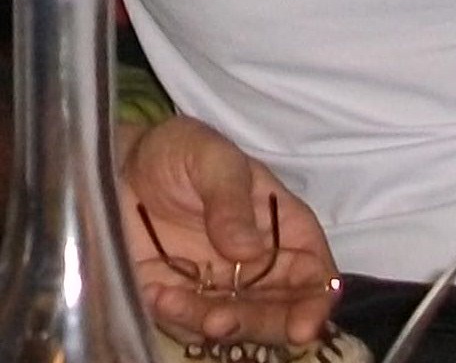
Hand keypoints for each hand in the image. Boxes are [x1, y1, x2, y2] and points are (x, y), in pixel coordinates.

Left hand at [119, 115, 338, 347]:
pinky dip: (177, 319)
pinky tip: (156, 293)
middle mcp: (256, 261)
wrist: (114, 169)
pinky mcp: (180, 300)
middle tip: (225, 324)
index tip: (305, 325)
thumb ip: (230, 198)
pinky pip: (188, 324)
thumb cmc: (176, 152)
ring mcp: (218, 285)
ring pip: (236, 323)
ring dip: (214, 325)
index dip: (317, 298)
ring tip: (180, 304)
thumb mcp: (208, 157)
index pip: (312, 266)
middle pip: (281, 307)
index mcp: (277, 222)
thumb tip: (249, 250)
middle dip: (263, 325)